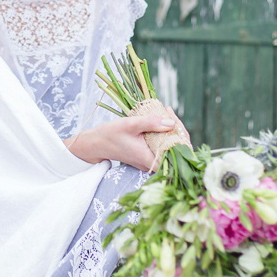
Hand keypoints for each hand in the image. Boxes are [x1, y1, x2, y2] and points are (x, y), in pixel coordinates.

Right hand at [65, 113, 182, 172]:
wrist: (95, 144)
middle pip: (176, 149)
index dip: (180, 134)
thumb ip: (151, 123)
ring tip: (166, 113)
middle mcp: (151, 164)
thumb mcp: (130, 124)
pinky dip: (163, 134)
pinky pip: (161, 147)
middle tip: (169, 112)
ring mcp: (149, 162)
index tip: (172, 117)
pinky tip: (160, 121)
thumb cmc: (110, 134)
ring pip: (169, 147)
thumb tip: (172, 123)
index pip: (176, 151)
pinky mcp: (147, 157)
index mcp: (149, 159)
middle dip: (177, 129)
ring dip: (170, 131)